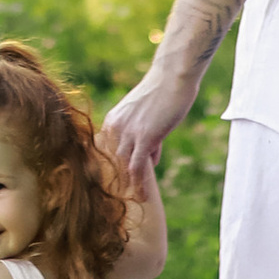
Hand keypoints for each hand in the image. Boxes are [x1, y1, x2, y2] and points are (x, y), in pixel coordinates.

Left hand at [101, 62, 196, 189]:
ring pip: (123, 167)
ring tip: (132, 203)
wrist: (173, 76)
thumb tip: (151, 158)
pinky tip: (143, 197)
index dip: (109, 171)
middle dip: (115, 182)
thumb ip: (147, 137)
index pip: (105, 153)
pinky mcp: (145, 136)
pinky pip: (137, 167)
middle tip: (119, 200)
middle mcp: (115, 127)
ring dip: (128, 187)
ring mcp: (129, 132)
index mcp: (112, 121)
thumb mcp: (148, 117)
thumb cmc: (163, 93)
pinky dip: (139, 184)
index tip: (112, 188)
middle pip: (112, 163)